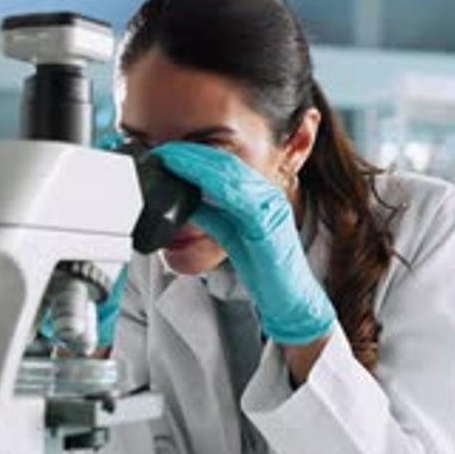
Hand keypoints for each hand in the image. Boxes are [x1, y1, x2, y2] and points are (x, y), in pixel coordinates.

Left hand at [156, 142, 335, 345]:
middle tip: (162, 151)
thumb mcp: (228, 235)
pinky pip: (241, 199)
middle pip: (225, 163)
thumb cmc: (265, 271)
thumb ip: (210, 217)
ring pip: (232, 174)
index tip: (166, 151)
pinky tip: (194, 181)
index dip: (193, 155)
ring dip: (198, 163)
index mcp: (258, 195)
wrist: (292, 302)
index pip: (222, 165)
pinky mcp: (271, 224)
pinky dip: (215, 185)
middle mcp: (267, 195)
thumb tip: (184, 204)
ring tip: (171, 159)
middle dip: (191, 154)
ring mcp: (271, 206)